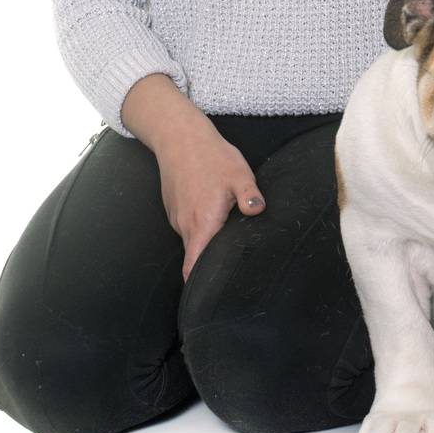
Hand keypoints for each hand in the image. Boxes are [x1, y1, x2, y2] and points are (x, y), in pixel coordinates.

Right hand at [153, 120, 265, 279]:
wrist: (179, 136)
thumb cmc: (210, 155)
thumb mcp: (238, 174)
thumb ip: (250, 197)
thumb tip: (258, 212)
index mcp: (201, 224)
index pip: (194, 267)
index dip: (201, 285)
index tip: (213, 296)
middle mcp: (185, 226)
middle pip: (195, 257)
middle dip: (210, 265)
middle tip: (233, 267)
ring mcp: (177, 217)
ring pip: (192, 241)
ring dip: (207, 244)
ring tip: (228, 239)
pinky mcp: (175, 208)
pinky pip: (188, 226)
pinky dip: (201, 228)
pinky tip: (216, 216)